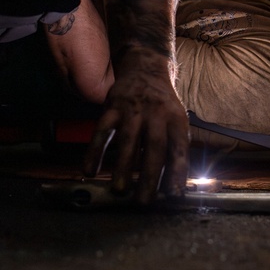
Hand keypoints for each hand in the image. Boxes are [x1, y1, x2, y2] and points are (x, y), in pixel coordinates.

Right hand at [83, 46, 189, 203]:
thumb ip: (175, 147)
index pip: (179, 148)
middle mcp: (156, 112)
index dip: (178, 171)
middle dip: (149, 176)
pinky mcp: (111, 107)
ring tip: (120, 190)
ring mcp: (133, 109)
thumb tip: (175, 185)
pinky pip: (101, 131)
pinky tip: (89, 170)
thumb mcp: (176, 119)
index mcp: (176, 118)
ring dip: (122, 167)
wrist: (145, 67)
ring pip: (128, 140)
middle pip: (154, 147)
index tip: (175, 195)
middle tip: (143, 201)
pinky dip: (95, 151)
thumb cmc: (163, 104)